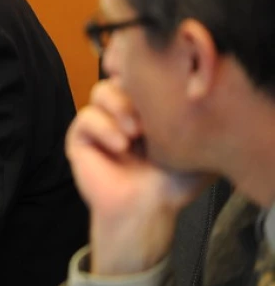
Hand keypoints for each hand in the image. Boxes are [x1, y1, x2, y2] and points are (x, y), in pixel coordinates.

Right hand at [67, 80, 208, 274]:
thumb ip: (199, 122)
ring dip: (119, 107)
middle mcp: (122, 112)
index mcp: (147, 110)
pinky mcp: (80, 138)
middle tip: (150, 115)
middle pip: (120, 76)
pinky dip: (103, 127)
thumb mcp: (194, 148)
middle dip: (135, 90)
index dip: (149, 77)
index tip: (164, 92)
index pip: (142, 76)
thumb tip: (205, 95)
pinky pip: (85, 118)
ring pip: (100, 91)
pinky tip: (121, 145)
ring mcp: (100, 123)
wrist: (146, 209)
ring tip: (136, 133)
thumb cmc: (172, 182)